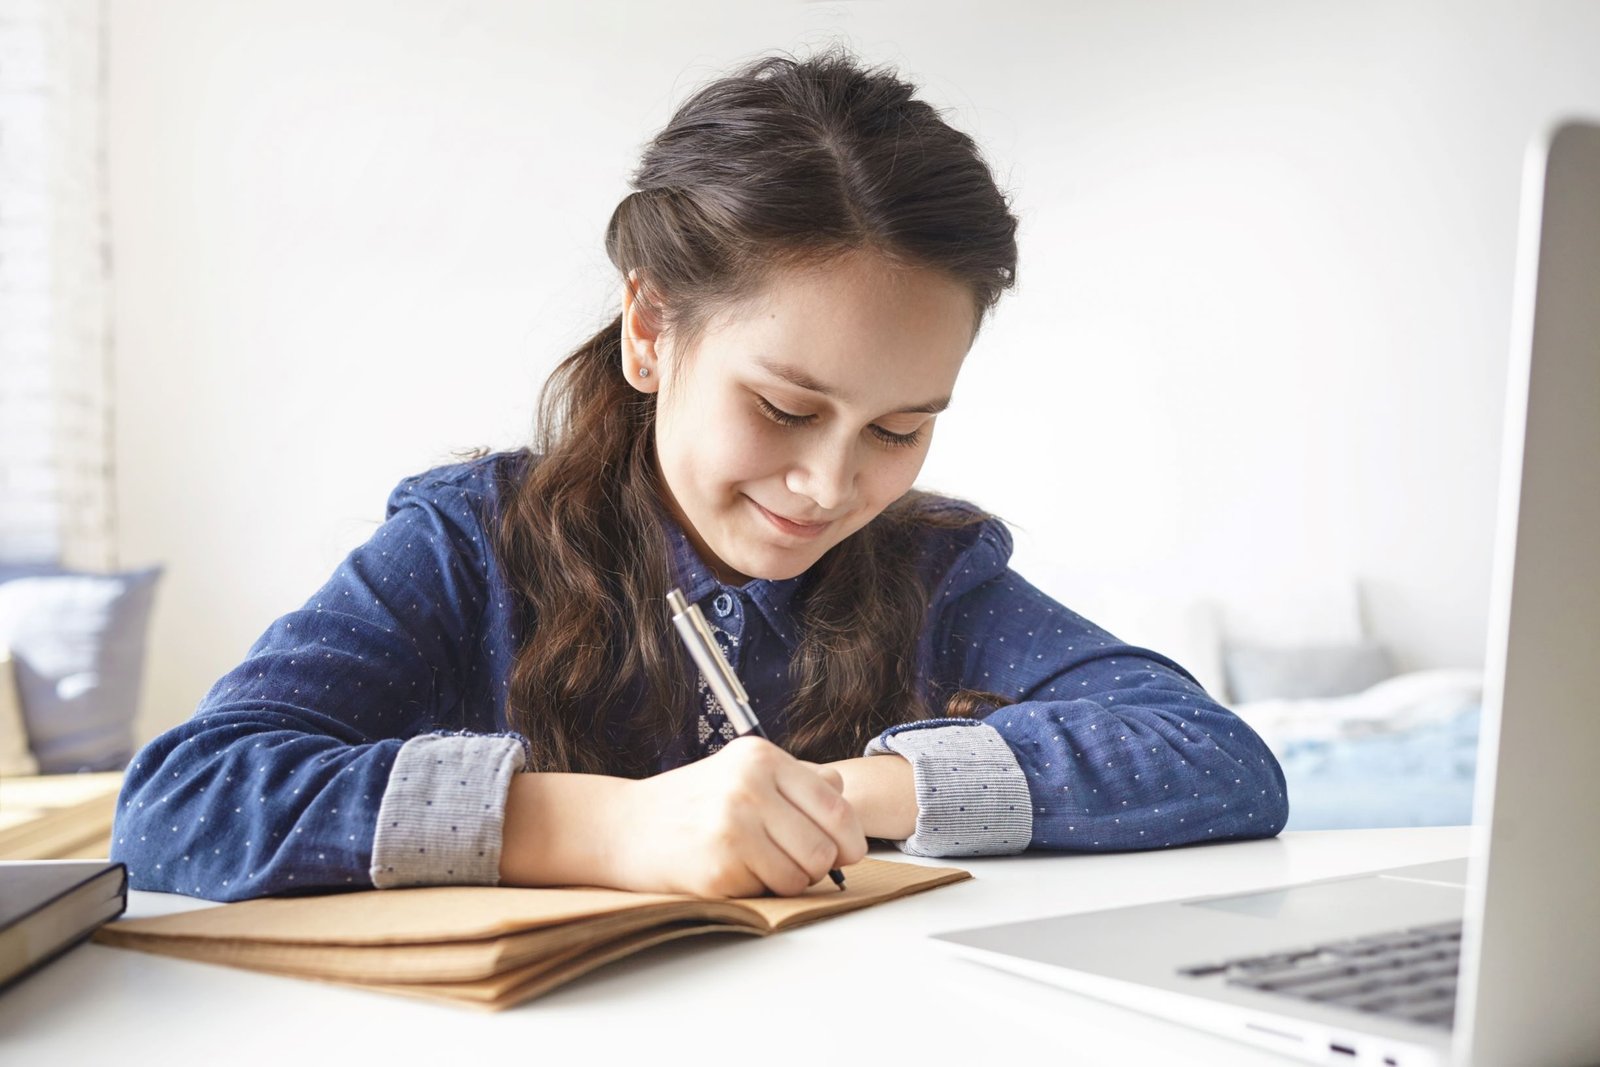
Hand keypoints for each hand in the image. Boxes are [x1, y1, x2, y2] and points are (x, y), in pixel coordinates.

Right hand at [606, 735, 866, 898]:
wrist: (622, 827)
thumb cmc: (688, 803)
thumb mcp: (740, 771)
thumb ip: (794, 779)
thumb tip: (842, 789)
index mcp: (760, 758)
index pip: (835, 804)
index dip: (851, 837)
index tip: (848, 850)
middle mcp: (749, 786)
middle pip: (825, 845)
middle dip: (819, 864)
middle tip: (797, 862)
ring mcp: (734, 826)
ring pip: (803, 873)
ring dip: (790, 879)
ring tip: (760, 864)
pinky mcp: (720, 866)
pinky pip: (771, 890)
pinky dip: (761, 888)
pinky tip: (733, 871)